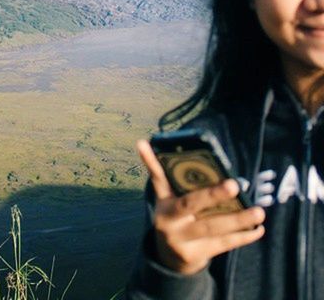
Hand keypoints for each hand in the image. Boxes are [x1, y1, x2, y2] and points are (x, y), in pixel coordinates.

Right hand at [137, 139, 265, 274]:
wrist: (170, 259)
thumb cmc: (175, 219)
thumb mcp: (168, 200)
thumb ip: (169, 178)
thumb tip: (164, 149)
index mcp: (162, 202)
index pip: (158, 177)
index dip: (150, 160)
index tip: (142, 142)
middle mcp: (169, 220)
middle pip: (191, 204)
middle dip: (213, 195)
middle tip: (233, 184)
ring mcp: (182, 239)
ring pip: (212, 227)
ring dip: (237, 219)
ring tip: (259, 211)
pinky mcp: (196, 255)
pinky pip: (222, 244)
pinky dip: (242, 237)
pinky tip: (257, 229)